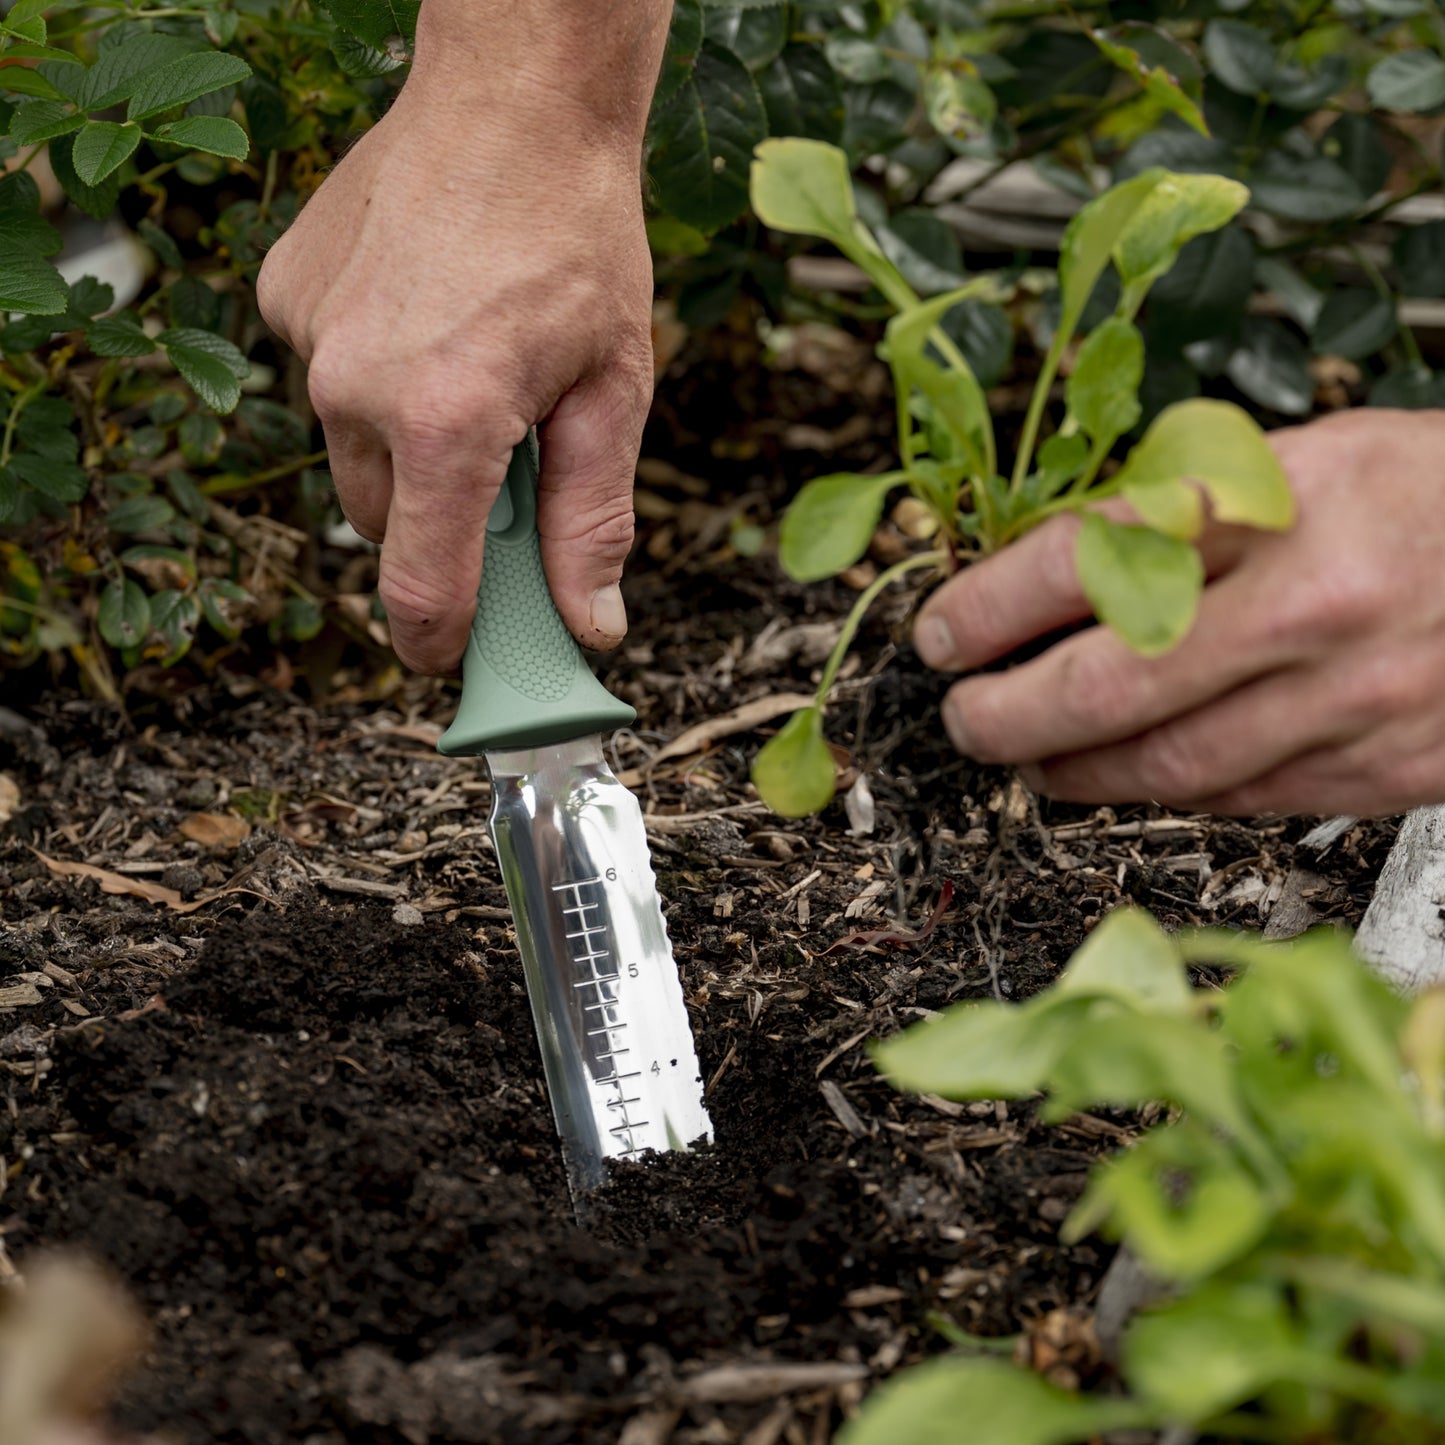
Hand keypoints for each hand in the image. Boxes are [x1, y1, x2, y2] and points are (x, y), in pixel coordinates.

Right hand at [256, 4, 666, 672]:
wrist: (516, 97)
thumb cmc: (579, 237)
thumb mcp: (614, 390)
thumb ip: (592, 520)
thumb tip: (590, 627)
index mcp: (445, 421)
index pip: (420, 590)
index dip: (440, 646)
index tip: (457, 664)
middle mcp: (356, 387)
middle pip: (388, 526)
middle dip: (443, 527)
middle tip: (502, 481)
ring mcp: (309, 338)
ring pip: (353, 457)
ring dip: (408, 452)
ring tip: (472, 378)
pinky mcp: (285, 296)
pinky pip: (329, 381)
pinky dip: (375, 381)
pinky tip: (426, 322)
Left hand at [914, 408, 1444, 816]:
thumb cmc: (1427, 495)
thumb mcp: (1301, 459)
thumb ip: (1178, 518)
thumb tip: (1045, 575)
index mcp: (1279, 501)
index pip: (1086, 558)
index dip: (987, 606)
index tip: (940, 632)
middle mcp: (1312, 604)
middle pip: (1107, 684)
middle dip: (1004, 713)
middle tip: (962, 717)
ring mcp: (1353, 697)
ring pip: (1165, 766)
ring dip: (1069, 772)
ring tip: (1027, 758)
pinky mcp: (1384, 767)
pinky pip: (1239, 799)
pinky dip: (1163, 792)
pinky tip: (1127, 775)